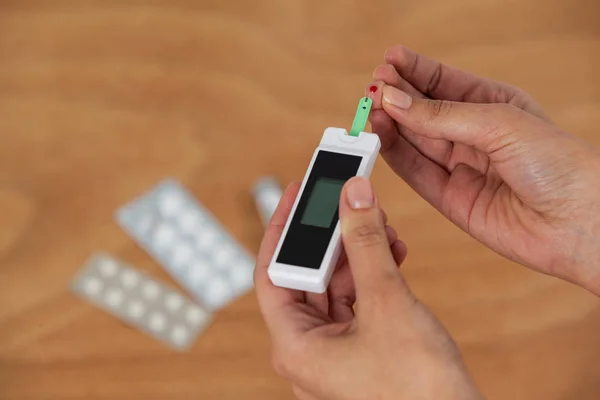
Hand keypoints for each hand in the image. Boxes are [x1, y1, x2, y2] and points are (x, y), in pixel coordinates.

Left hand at [254, 177, 482, 399]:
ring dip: (357, 254)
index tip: (296, 194)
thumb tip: (351, 196)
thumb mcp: (388, 303)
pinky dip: (371, 275)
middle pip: (307, 276)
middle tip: (348, 204)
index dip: (283, 228)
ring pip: (335, 287)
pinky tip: (392, 251)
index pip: (273, 272)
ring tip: (380, 225)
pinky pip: (356, 302)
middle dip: (332, 238)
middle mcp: (308, 350)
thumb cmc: (418, 389)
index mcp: (294, 346)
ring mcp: (334, 352)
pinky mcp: (359, 350)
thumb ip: (366, 244)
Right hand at [367, 46, 599, 294]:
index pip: (445, 82)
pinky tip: (380, 137)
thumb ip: (442, 116)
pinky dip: (395, 155)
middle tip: (372, 87)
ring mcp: (462, 167)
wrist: (578, 222)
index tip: (389, 60)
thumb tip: (396, 101)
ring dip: (391, 124)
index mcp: (493, 105)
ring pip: (416, 141)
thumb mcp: (499, 124)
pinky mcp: (451, 198)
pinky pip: (416, 172)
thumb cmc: (560, 164)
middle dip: (398, 96)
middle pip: (425, 111)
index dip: (416, 70)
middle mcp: (474, 135)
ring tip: (369, 110)